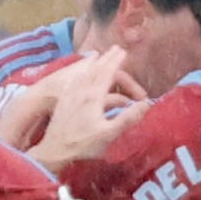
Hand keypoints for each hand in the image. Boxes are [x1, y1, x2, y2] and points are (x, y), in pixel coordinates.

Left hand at [14, 49, 152, 165]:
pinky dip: (81, 72)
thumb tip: (146, 105)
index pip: (107, 73)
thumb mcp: (109, 134)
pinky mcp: (63, 101)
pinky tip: (80, 74)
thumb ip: (127, 118)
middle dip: (107, 59)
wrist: (54, 150)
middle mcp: (81, 91)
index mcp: (93, 97)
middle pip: (96, 70)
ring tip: (99, 56)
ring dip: (94, 63)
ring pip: (84, 73)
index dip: (116, 62)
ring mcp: (70, 95)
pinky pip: (74, 80)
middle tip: (115, 49)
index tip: (123, 52)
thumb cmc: (84, 145)